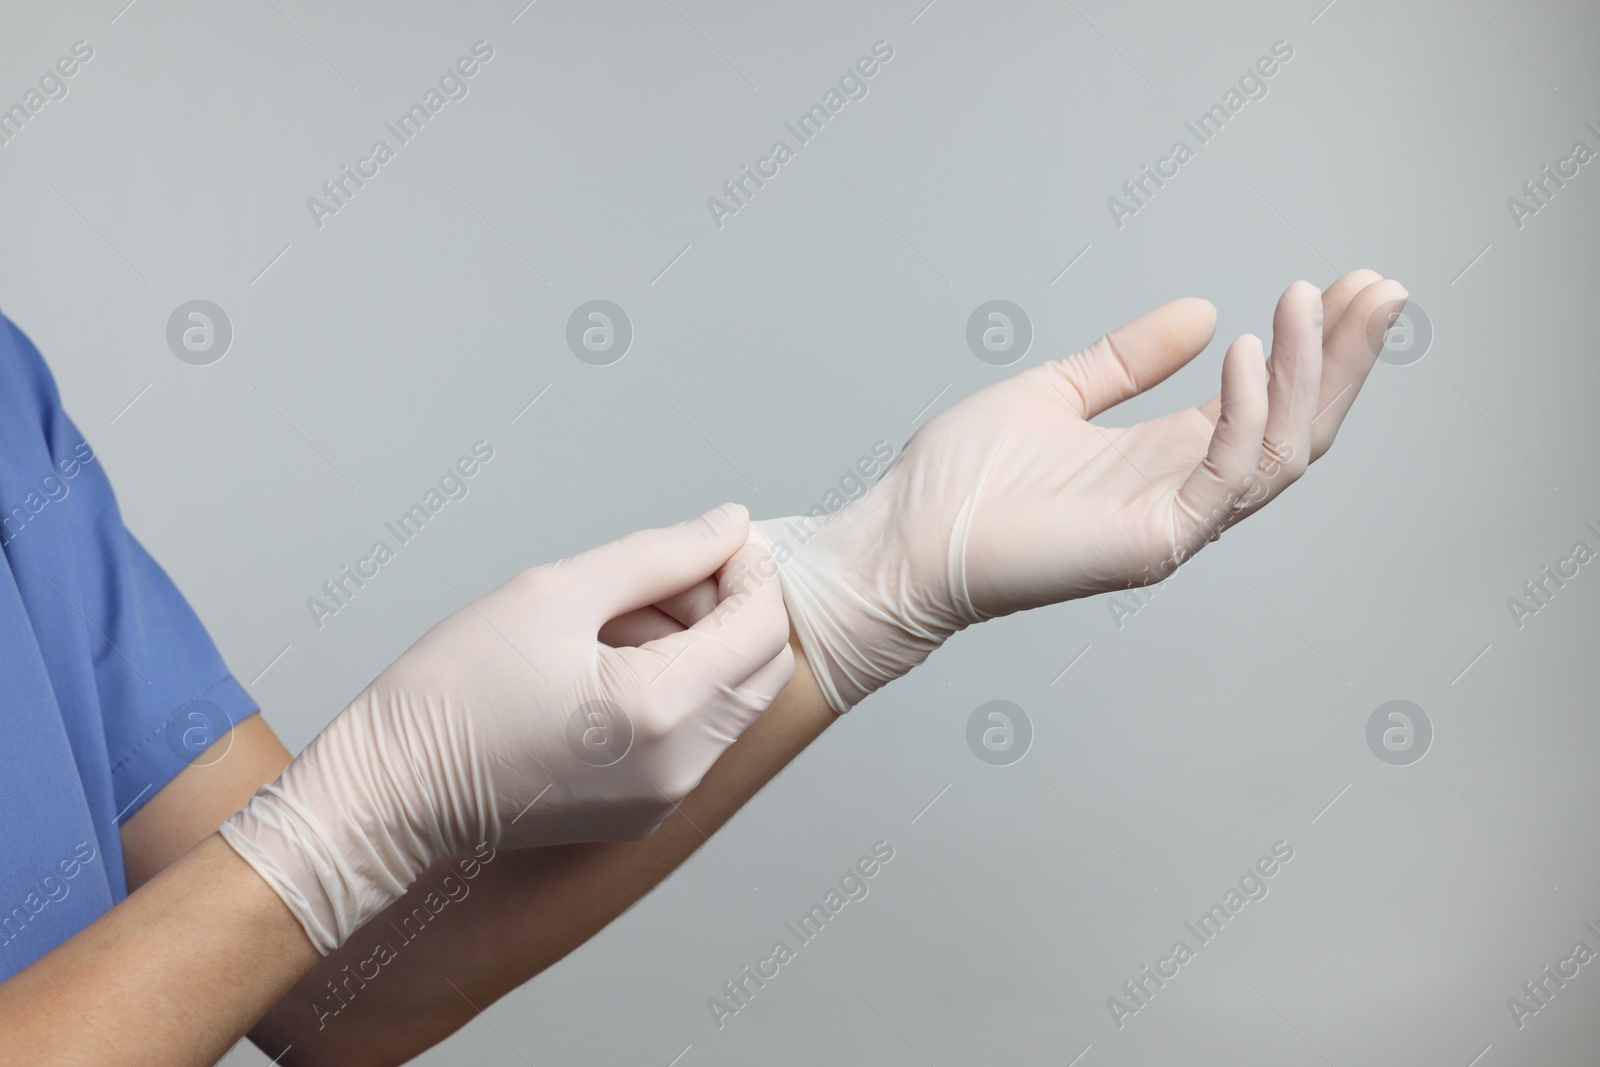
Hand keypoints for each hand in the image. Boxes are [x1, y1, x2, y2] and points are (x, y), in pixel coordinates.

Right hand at [221, 503, 792, 951]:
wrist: (391, 792)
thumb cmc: (454, 689)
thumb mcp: (556, 592)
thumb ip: (659, 555)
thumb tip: (729, 525)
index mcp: (661, 710)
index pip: (763, 627)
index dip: (752, 570)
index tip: (717, 538)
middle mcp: (680, 767)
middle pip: (763, 669)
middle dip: (732, 608)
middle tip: (664, 574)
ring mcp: (667, 799)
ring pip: (733, 701)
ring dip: (703, 646)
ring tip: (619, 616)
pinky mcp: (646, 812)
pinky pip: (698, 736)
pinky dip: (679, 686)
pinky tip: (611, 660)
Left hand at [754, 271, 1406, 710]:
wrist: (901, 540)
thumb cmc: (961, 480)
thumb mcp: (1056, 393)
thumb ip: (1128, 361)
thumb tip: (1201, 310)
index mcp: (1164, 458)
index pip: (1267, 402)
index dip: (1313, 347)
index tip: (1347, 283)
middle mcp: (1182, 493)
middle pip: (1297, 428)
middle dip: (1344, 359)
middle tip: (1382, 289)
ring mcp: (1172, 524)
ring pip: (1280, 454)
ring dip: (1310, 376)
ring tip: (1316, 300)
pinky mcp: (1149, 544)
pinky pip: (1223, 480)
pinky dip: (1247, 417)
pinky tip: (1249, 352)